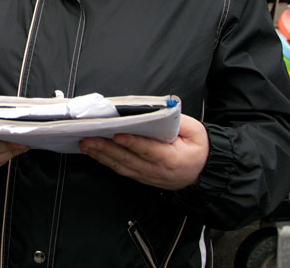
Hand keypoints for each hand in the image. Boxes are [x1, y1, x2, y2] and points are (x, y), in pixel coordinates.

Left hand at [78, 115, 209, 189]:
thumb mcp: (196, 132)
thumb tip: (159, 111)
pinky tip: (94, 152)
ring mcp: (149, 177)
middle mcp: (158, 171)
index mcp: (173, 159)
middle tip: (88, 138)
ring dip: (101, 156)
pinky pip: (122, 170)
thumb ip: (178, 121)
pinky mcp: (142, 177)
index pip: (150, 151)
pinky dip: (106, 161)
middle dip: (106, 148)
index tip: (117, 135)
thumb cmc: (198, 149)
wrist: (204, 172)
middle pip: (129, 160)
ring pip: (122, 167)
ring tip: (85, 144)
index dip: (133, 143)